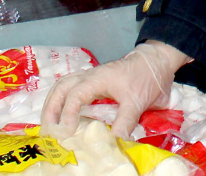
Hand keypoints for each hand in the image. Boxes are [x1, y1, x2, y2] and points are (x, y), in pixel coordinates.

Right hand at [41, 41, 188, 137]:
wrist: (157, 62)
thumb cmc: (146, 78)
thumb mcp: (137, 102)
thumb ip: (124, 122)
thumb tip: (113, 143)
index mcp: (98, 78)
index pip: (75, 94)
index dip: (68, 113)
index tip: (67, 131)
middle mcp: (90, 76)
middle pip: (61, 87)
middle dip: (51, 108)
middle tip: (48, 130)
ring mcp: (91, 78)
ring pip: (63, 85)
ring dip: (53, 103)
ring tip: (50, 124)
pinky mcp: (95, 83)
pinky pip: (71, 88)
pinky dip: (63, 100)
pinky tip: (63, 115)